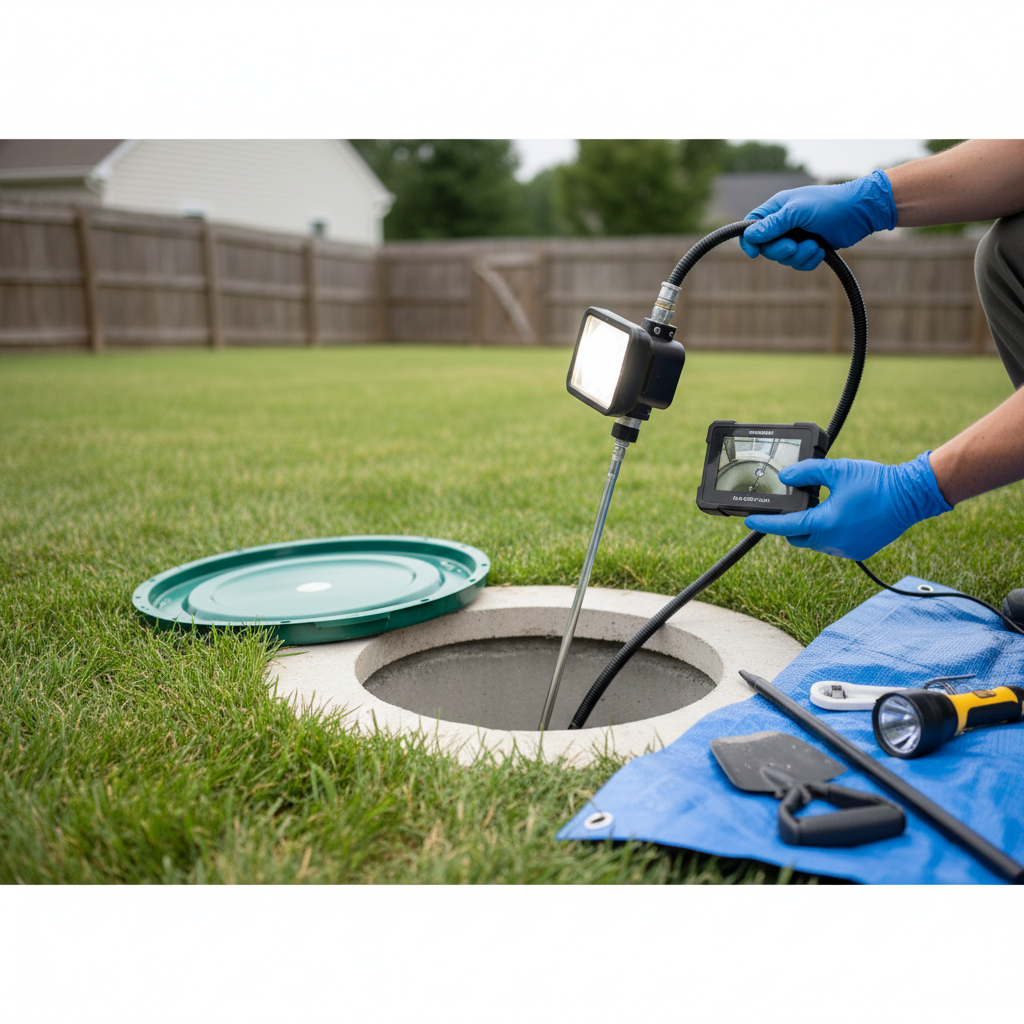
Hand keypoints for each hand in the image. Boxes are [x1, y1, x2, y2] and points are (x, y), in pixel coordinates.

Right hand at [739, 170, 896, 270]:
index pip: (751, 226)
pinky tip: (821, 250)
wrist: (861, 212)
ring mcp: (797, 237)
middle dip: (781, 250)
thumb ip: (774, 223)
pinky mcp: (809, 249)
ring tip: (815, 245)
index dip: (749, 241)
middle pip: (767, 248)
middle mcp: (784, 223)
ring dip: (799, 256)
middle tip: (795, 246)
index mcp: (777, 209)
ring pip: (784, 258)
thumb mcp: (798, 211)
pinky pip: (799, 264)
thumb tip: (750, 235)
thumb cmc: (830, 204)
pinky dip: (809, 261)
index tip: (754, 253)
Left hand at [744, 453, 952, 560]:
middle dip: (789, 525)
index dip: (764, 523)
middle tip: (789, 509)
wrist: (911, 496)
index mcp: (825, 524)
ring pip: (816, 542)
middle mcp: (834, 542)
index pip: (785, 526)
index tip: (749, 521)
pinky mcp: (859, 550)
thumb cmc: (876, 483)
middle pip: (798, 537)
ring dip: (811, 528)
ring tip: (819, 507)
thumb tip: (786, 477)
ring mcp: (847, 549)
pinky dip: (828, 532)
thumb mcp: (837, 470)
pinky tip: (837, 515)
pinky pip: (834, 544)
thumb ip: (806, 472)